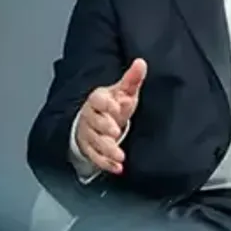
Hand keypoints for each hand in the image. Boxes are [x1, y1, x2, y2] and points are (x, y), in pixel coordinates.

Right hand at [75, 59, 146, 174]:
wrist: (99, 122)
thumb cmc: (113, 105)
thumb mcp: (124, 91)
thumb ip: (132, 79)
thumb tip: (141, 62)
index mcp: (97, 100)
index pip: (97, 100)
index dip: (106, 103)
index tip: (117, 107)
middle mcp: (90, 117)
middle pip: (94, 122)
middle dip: (104, 127)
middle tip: (115, 132)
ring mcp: (88, 134)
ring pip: (94, 142)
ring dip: (107, 149)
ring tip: (120, 156)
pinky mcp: (90, 149)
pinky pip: (95, 157)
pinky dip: (106, 163)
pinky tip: (117, 167)